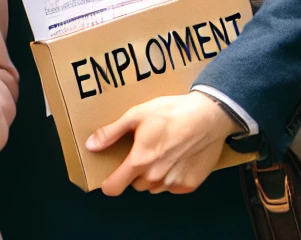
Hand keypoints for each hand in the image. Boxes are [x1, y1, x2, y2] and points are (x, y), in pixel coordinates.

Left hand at [87, 92, 235, 195]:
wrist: (208, 116)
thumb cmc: (172, 113)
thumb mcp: (136, 115)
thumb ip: (111, 133)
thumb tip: (91, 145)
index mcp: (139, 161)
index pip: (114, 187)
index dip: (109, 183)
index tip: (110, 175)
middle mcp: (155, 177)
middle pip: (135, 184)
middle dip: (135, 171)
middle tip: (144, 150)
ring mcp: (173, 183)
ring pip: (153, 186)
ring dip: (153, 175)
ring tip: (163, 151)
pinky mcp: (189, 184)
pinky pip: (172, 187)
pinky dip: (171, 177)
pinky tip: (177, 158)